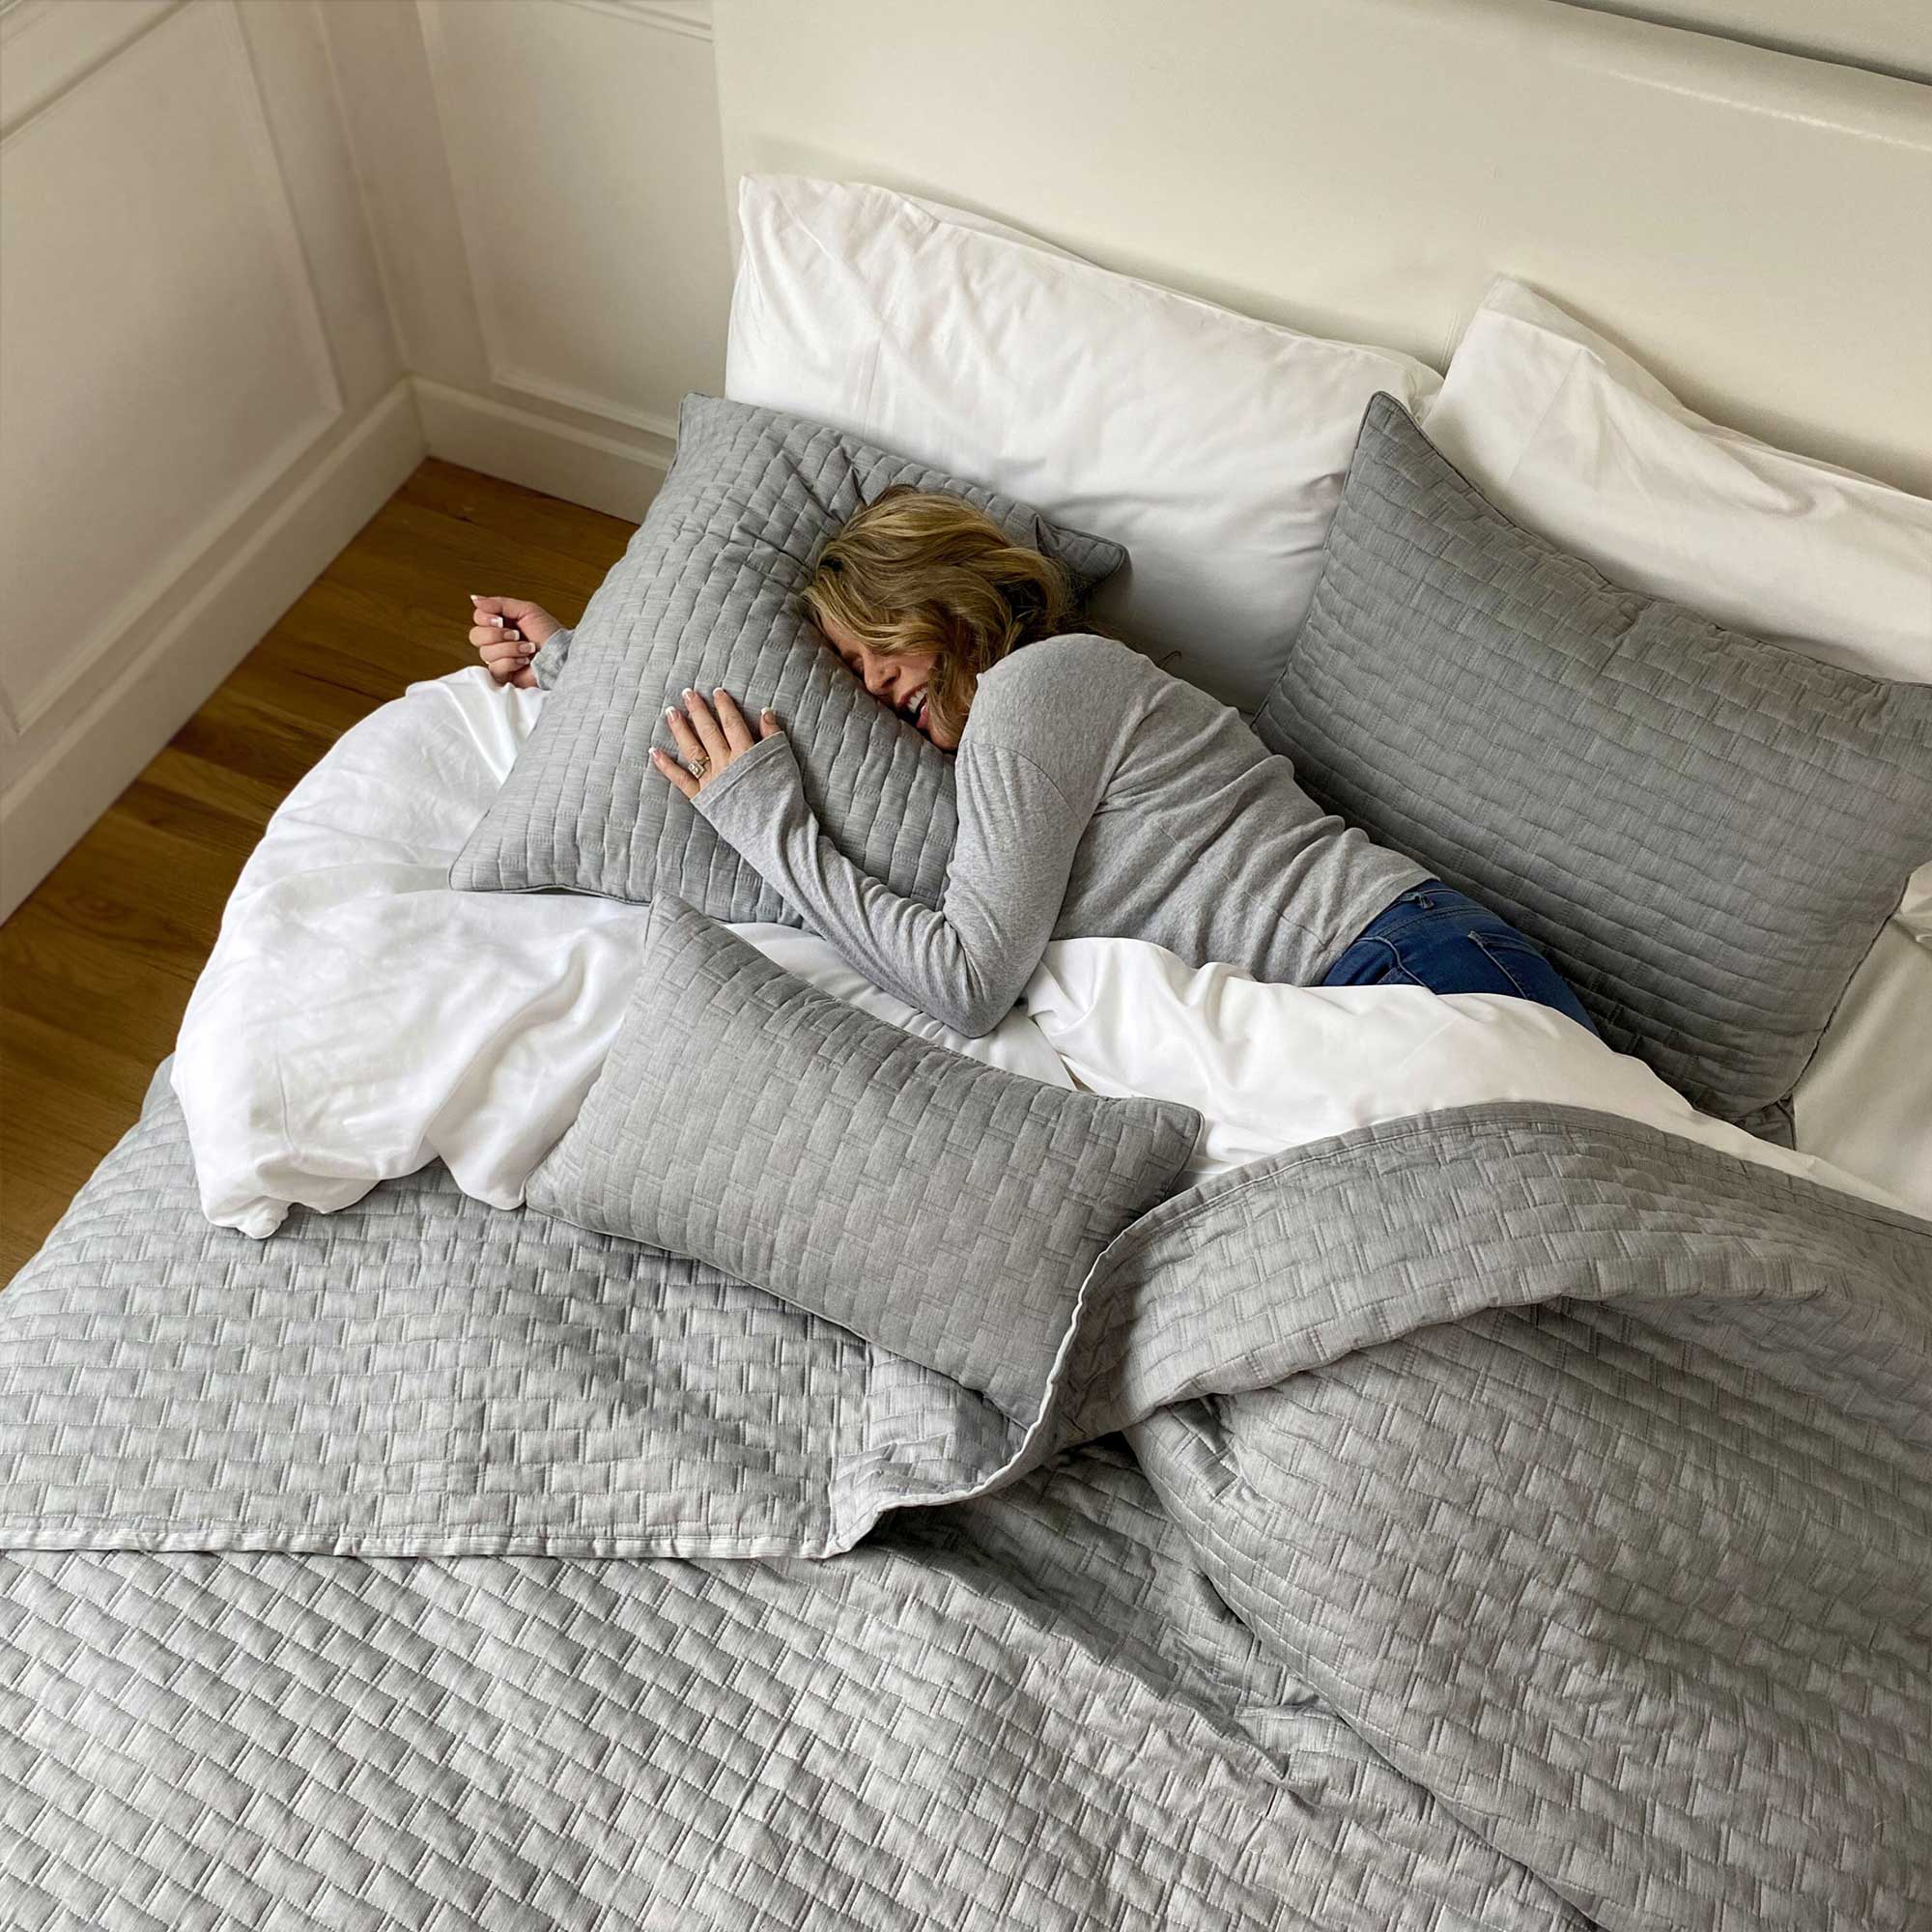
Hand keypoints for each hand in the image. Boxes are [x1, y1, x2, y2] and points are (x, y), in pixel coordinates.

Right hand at [469, 593, 561, 687]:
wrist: (562, 656)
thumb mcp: (527, 610)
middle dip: (496, 634)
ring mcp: (500, 659)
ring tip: (527, 649)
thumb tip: (475, 598)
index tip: (501, 619)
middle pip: (475, 636)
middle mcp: (498, 641)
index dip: (485, 618)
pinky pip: (494, 668)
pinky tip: (524, 662)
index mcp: (501, 624)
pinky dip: (511, 662)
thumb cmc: (550, 634)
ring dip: (509, 648)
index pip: (478, 618)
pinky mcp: (504, 676)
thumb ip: (500, 603)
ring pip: (485, 652)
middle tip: (516, 634)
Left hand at [653, 687, 782, 798]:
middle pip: (709, 731)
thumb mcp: (784, 762)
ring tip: (671, 712)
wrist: (776, 830)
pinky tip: (655, 752)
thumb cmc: (784, 798)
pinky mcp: (702, 798)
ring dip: (680, 729)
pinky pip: (681, 779)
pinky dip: (666, 766)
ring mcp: (711, 780)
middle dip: (697, 710)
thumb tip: (765, 711)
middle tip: (687, 693)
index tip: (716, 692)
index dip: (724, 706)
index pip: (731, 722)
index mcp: (746, 753)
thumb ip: (773, 736)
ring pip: (692, 749)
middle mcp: (725, 763)